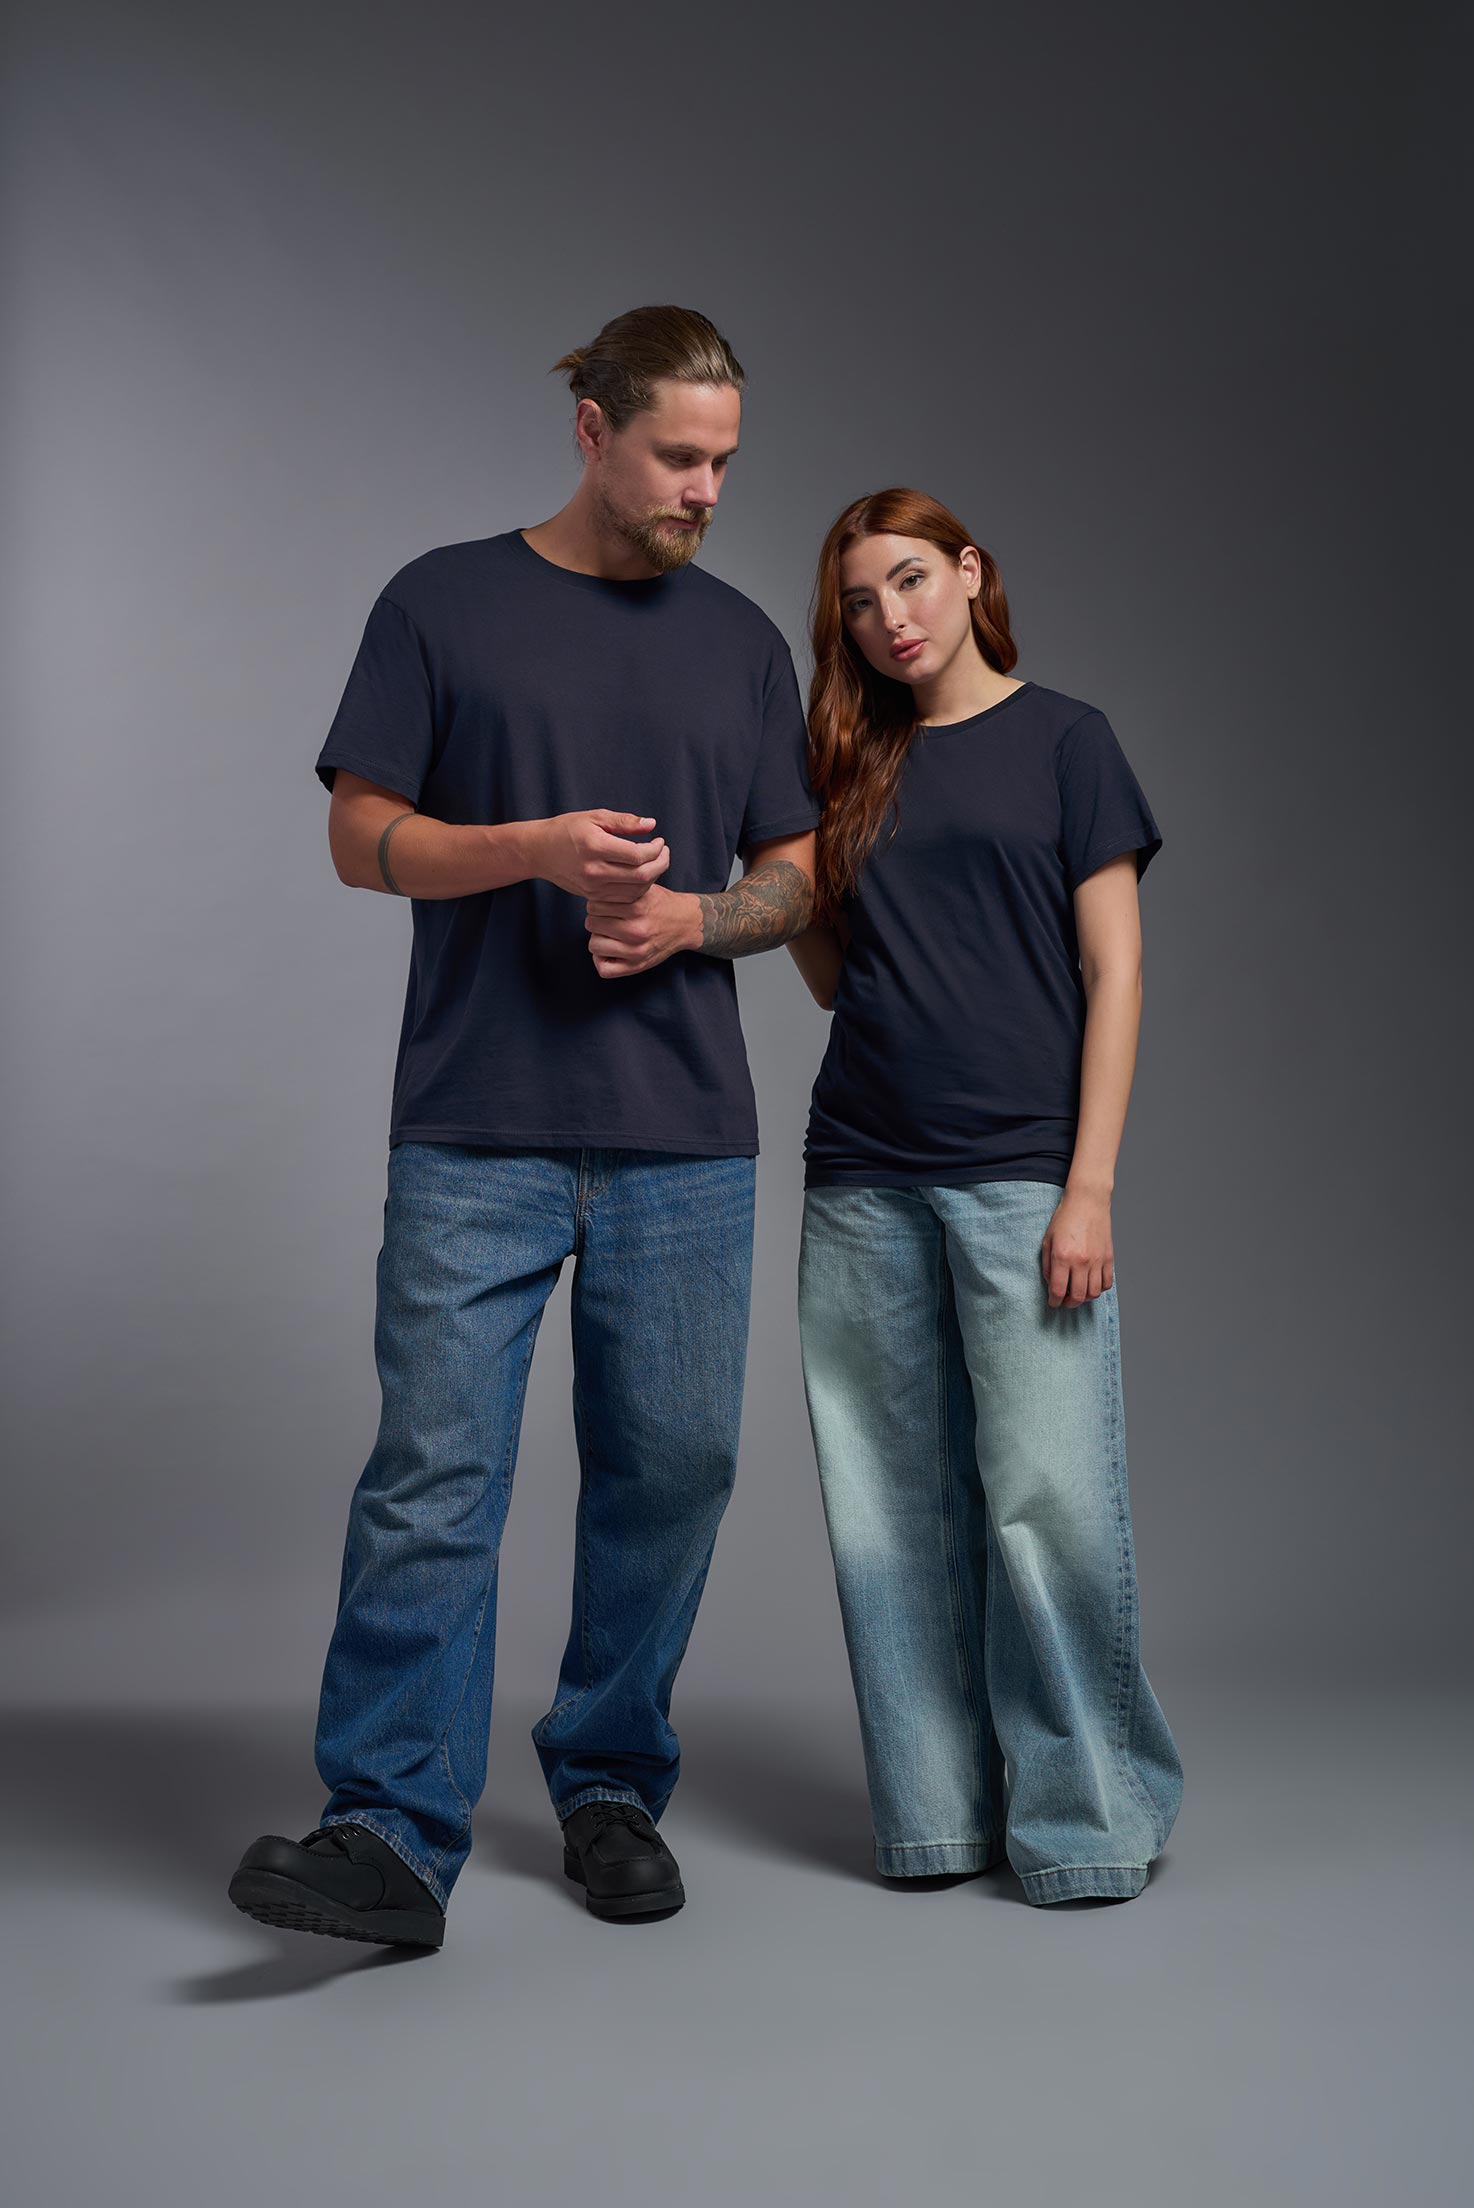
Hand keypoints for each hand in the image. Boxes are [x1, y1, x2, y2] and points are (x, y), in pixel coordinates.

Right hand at [529, 810, 670, 900]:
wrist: (540, 851)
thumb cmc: (567, 829)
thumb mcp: (595, 817)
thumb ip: (624, 821)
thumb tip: (651, 824)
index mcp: (595, 846)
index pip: (637, 854)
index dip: (655, 849)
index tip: (660, 841)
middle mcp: (594, 870)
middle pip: (641, 876)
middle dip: (660, 864)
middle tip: (664, 852)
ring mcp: (593, 887)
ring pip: (635, 890)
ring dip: (652, 877)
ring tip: (656, 862)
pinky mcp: (592, 896)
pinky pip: (624, 898)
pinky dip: (638, 888)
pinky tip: (641, 875)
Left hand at [584, 883, 700, 977]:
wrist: (686, 923)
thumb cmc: (660, 904)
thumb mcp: (643, 888)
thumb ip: (620, 888)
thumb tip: (592, 889)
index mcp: (638, 907)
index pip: (594, 905)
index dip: (595, 903)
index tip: (603, 905)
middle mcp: (637, 930)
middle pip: (591, 924)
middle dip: (596, 919)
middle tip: (606, 920)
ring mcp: (637, 951)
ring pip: (594, 945)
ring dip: (598, 939)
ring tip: (608, 934)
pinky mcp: (637, 966)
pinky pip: (604, 968)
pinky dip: (601, 960)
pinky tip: (609, 951)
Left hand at [1041, 1188, 1113, 1308]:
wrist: (1088, 1201)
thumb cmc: (1065, 1218)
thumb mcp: (1047, 1240)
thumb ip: (1047, 1265)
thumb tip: (1052, 1284)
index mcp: (1062, 1256)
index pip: (1058, 1290)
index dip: (1054, 1302)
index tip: (1053, 1303)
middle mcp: (1081, 1261)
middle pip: (1078, 1296)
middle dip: (1069, 1304)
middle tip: (1064, 1302)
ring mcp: (1097, 1260)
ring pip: (1094, 1293)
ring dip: (1084, 1298)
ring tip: (1077, 1293)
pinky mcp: (1109, 1258)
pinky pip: (1106, 1283)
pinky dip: (1099, 1289)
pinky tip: (1091, 1284)